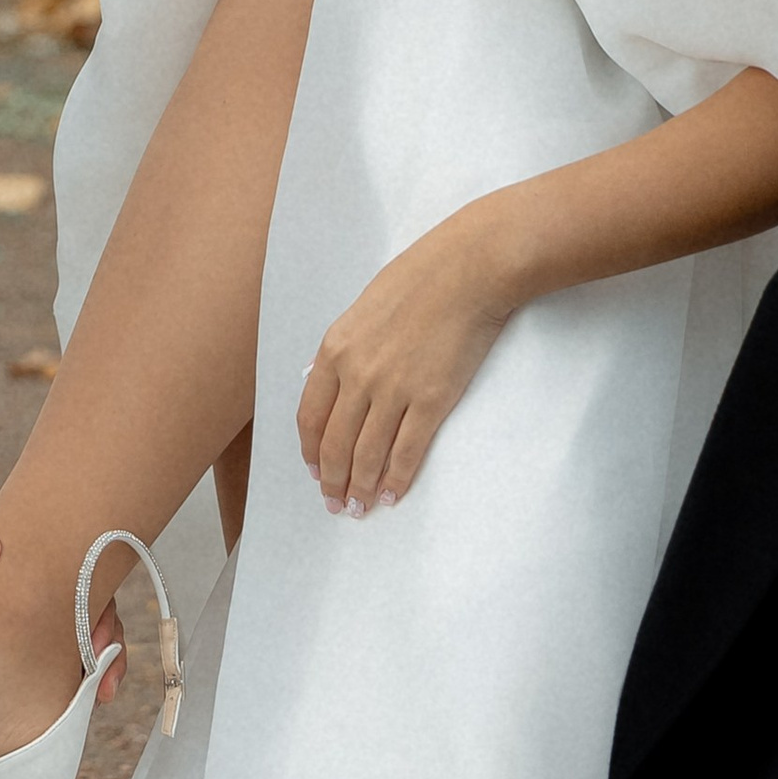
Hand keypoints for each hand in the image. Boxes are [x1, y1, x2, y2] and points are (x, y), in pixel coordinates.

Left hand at [296, 210, 519, 512]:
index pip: (309, 416)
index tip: (313, 470)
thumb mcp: (364, 308)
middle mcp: (357, 375)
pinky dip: (396, 478)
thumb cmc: (420, 278)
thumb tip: (338, 382)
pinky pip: (406, 451)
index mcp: (334, 350)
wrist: (468, 270)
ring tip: (360, 508)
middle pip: (333, 444)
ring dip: (360, 487)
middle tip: (335, 503)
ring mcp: (392, 390)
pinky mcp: (430, 400)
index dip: (310, 451)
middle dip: (331, 480)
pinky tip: (392, 495)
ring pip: (366, 454)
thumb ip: (348, 348)